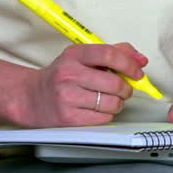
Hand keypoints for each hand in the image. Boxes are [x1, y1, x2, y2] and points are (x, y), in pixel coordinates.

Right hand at [20, 43, 146, 126]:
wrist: (30, 97)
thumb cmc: (60, 77)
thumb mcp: (82, 57)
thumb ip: (113, 53)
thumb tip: (141, 60)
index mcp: (74, 54)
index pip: (109, 54)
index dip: (129, 64)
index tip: (137, 72)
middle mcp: (69, 74)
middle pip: (114, 82)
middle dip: (126, 89)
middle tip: (123, 89)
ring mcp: (68, 97)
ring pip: (111, 103)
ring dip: (117, 103)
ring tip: (108, 99)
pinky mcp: (69, 118)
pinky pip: (103, 118)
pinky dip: (107, 115)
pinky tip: (97, 109)